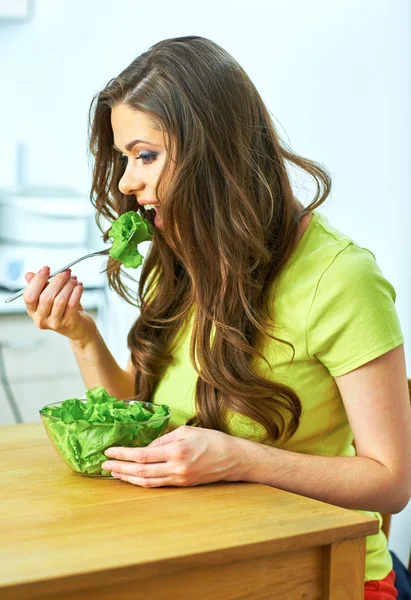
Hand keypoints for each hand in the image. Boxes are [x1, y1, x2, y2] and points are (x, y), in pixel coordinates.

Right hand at [23, 266, 96, 341]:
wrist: (79, 328)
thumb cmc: (63, 309)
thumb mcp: (50, 297)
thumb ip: (41, 286)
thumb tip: (29, 275)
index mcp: (33, 311)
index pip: (29, 296)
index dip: (37, 281)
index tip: (46, 268)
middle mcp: (41, 319)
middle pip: (46, 297)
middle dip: (58, 280)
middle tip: (66, 272)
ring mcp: (55, 323)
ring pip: (60, 300)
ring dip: (68, 285)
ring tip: (74, 279)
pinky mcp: (69, 323)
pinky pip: (72, 304)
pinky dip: (76, 292)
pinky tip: (79, 286)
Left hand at [101, 426, 245, 487]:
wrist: (233, 458)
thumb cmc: (212, 440)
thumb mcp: (186, 432)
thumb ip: (164, 439)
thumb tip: (145, 448)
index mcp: (176, 450)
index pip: (142, 454)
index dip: (123, 454)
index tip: (109, 451)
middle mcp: (176, 467)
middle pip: (140, 471)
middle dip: (120, 468)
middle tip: (104, 465)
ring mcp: (179, 479)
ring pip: (147, 482)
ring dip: (128, 478)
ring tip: (113, 473)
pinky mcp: (182, 485)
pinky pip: (157, 485)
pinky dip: (142, 482)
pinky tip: (133, 478)